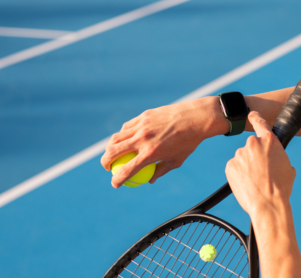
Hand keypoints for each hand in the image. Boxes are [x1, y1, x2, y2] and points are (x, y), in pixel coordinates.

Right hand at [101, 96, 229, 187]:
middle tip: (107, 167)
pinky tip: (123, 139)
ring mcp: (142, 126)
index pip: (127, 171)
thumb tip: (148, 180)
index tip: (115, 184)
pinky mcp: (144, 116)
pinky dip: (122, 134)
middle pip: (114, 152)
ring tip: (111, 153)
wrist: (195, 118)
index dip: (117, 180)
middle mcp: (143, 139)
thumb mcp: (176, 161)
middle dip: (105, 163)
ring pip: (116, 137)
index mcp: (151, 154)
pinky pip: (127, 126)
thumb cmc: (188, 142)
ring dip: (109, 147)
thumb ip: (160, 171)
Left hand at [225, 111, 295, 215]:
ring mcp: (240, 154)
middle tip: (261, 172)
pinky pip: (234, 168)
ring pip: (242, 158)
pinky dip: (238, 174)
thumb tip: (280, 163)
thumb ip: (281, 159)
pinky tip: (247, 184)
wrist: (267, 204)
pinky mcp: (230, 165)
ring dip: (246, 166)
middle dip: (255, 156)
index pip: (260, 123)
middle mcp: (253, 143)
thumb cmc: (281, 189)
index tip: (250, 114)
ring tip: (255, 181)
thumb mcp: (288, 170)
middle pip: (251, 146)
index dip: (255, 117)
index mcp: (270, 141)